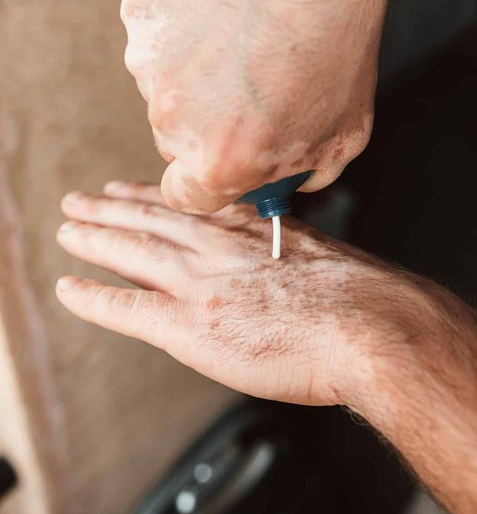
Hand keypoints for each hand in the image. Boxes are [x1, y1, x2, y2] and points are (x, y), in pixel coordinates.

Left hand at [56, 181, 404, 405]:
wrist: (370, 324)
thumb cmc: (360, 297)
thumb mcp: (320, 256)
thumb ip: (285, 252)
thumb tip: (280, 266)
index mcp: (251, 227)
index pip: (189, 206)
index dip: (154, 195)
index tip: (131, 188)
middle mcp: (220, 246)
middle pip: (152, 219)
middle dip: (112, 207)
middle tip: (80, 199)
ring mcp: (202, 283)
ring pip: (132, 251)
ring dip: (95, 237)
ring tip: (69, 228)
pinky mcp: (191, 325)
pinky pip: (128, 307)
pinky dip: (95, 297)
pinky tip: (71, 289)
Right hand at [120, 0, 401, 213]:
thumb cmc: (338, 45)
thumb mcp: (345, 134)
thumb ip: (304, 174)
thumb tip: (284, 183)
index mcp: (219, 162)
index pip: (186, 195)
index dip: (209, 177)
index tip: (224, 154)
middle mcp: (173, 120)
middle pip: (173, 140)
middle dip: (206, 122)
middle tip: (249, 83)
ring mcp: (149, 63)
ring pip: (162, 86)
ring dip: (193, 72)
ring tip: (243, 39)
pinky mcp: (141, 15)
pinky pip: (154, 38)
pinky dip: (179, 29)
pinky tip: (223, 11)